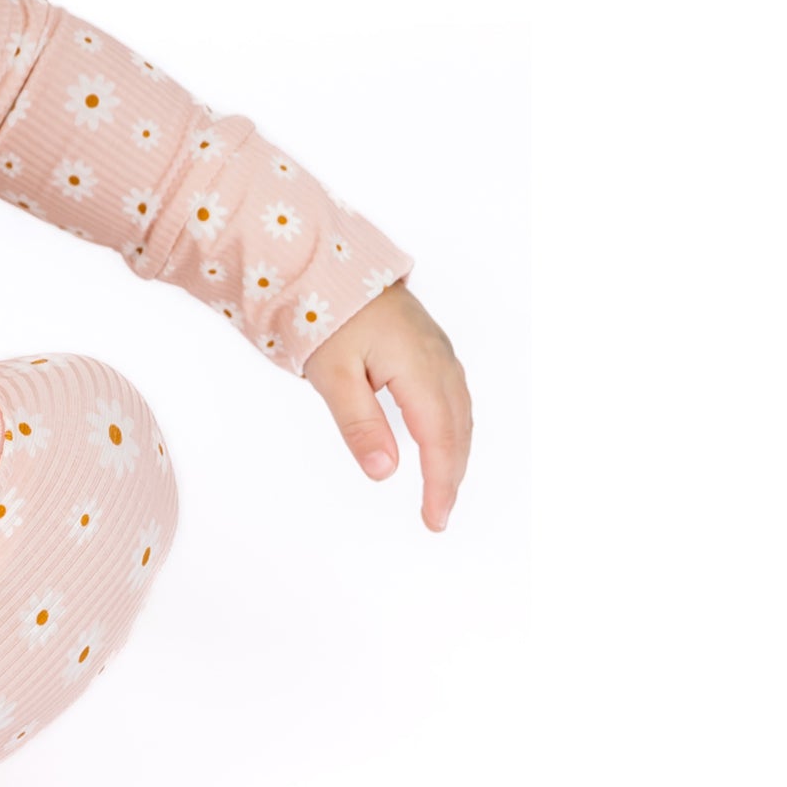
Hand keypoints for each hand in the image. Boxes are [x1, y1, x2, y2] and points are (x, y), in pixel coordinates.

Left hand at [301, 278, 471, 531]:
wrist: (328, 268)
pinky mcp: (431, 348)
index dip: (440, 483)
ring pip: (460, 414)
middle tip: (438, 515)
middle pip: (457, 430)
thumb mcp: (333, 376)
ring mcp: (439, 352)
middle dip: (451, 476)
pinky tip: (442, 443)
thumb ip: (360, 424)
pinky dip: (452, 428)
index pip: (439, 439)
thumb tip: (386, 472)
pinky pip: (453, 396)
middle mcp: (439, 360)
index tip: (435, 518)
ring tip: (442, 489)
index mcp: (419, 368)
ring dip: (455, 454)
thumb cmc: (327, 316)